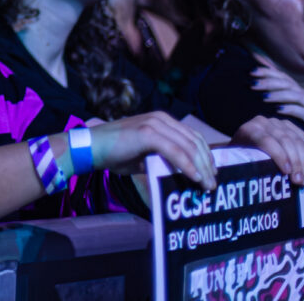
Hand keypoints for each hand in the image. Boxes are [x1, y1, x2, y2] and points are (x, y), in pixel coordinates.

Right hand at [90, 112, 216, 190]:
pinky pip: (175, 151)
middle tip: (212, 185)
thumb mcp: (144, 155)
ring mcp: (154, 124)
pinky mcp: (148, 133)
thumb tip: (181, 174)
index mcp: (161, 121)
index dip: (205, 156)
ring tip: (206, 185)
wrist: (91, 147)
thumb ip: (162, 159)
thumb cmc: (114, 153)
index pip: (192, 137)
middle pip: (195, 141)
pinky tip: (194, 178)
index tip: (211, 174)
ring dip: (201, 168)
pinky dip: (187, 166)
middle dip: (207, 165)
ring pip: (188, 147)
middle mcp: (161, 118)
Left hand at [232, 115, 303, 185]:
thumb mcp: (240, 161)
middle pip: (285, 140)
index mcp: (249, 130)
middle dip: (295, 162)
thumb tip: (262, 182)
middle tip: (299, 181)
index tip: (287, 173)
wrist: (244, 145)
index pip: (267, 141)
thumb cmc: (242, 158)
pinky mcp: (289, 126)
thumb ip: (249, 166)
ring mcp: (277, 122)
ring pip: (297, 140)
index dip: (280, 156)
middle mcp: (263, 122)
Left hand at [251, 62, 303, 132]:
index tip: (251, 71)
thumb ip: (287, 101)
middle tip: (251, 83)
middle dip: (268, 81)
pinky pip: (303, 112)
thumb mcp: (301, 108)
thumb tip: (265, 95)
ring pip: (294, 95)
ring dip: (277, 94)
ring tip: (263, 96)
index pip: (283, 78)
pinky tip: (278, 110)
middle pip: (286, 83)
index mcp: (301, 93)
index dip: (268, 72)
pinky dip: (290, 109)